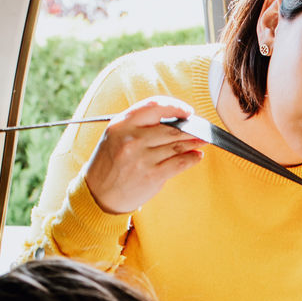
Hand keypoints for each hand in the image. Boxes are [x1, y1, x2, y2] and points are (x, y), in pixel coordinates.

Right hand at [83, 96, 205, 212]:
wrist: (99, 194)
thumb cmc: (110, 162)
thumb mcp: (117, 135)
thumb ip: (140, 124)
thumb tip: (175, 119)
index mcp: (122, 124)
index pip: (155, 106)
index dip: (176, 107)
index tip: (187, 112)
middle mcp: (132, 139)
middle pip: (172, 128)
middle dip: (191, 128)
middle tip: (201, 128)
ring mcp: (142, 158)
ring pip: (178, 145)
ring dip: (195, 142)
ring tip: (202, 140)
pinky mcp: (152, 175)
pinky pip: (179, 163)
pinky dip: (192, 158)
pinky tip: (197, 156)